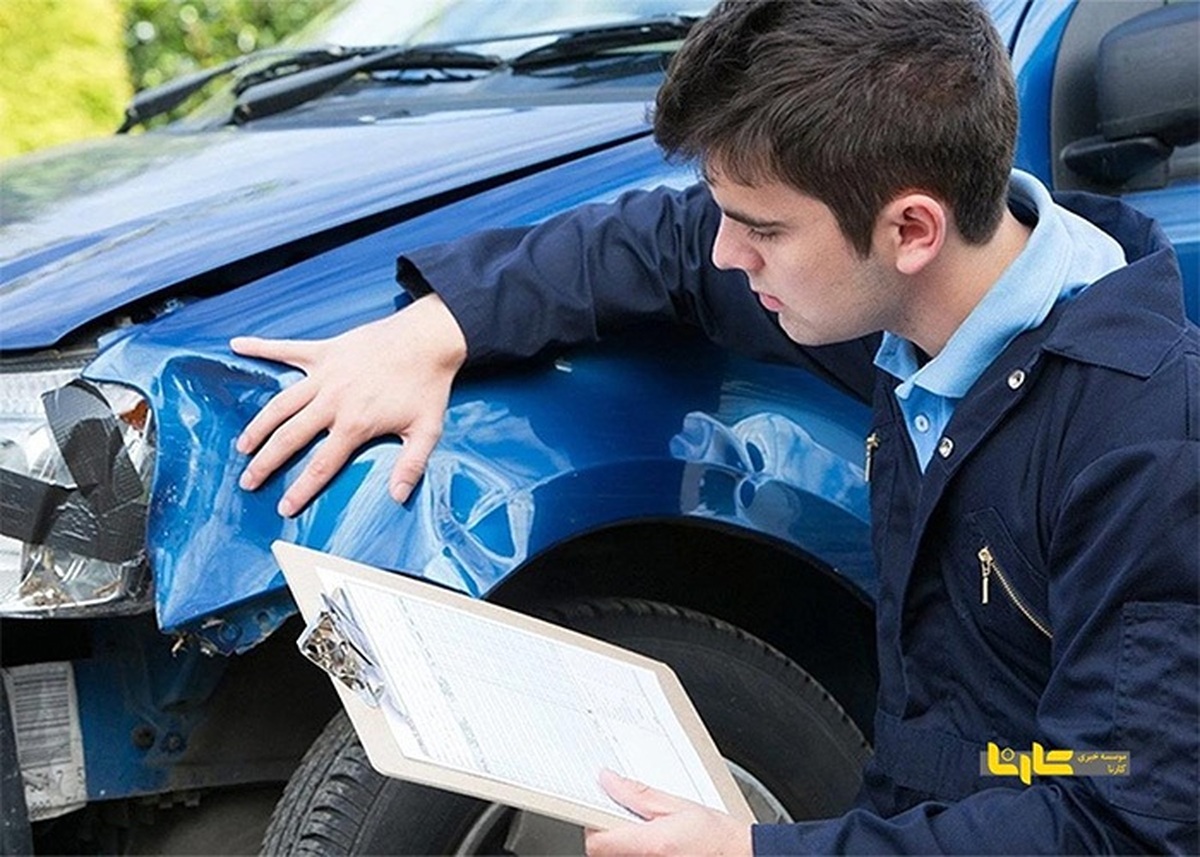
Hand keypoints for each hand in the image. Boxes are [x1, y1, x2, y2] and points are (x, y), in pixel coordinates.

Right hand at [231, 294, 467, 516]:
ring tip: (243, 445)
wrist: (429, 339)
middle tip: (248, 481)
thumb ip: (411, 466)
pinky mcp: (325, 352)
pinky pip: (286, 349)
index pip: (322, 465)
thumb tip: (398, 496)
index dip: (301, 489)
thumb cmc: (428, 384)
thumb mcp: (426, 430)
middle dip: (266, 462)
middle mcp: (333, 401)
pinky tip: (237, 346)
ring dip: (259, 424)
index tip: (284, 507)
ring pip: (281, 403)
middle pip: (290, 437)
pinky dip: (261, 347)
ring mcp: (325, 374)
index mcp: (355, 424)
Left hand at [585, 770, 751, 856]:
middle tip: (630, 818)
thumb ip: (638, 794)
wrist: (740, 856)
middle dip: (610, 830)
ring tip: (647, 832)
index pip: (597, 840)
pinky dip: (633, 850)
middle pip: (603, 851)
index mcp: (650, 845)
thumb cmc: (716, 836)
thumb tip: (608, 781)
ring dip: (622, 842)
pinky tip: (653, 843)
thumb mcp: (677, 805)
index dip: (593, 823)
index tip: (598, 809)